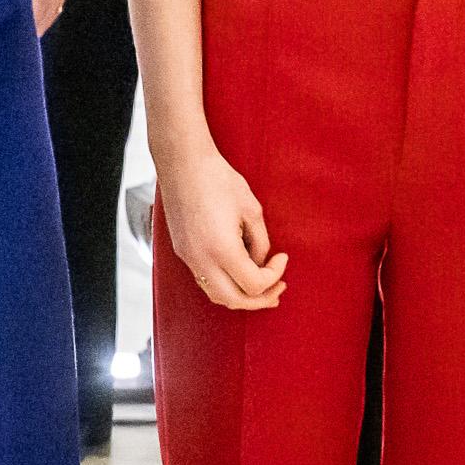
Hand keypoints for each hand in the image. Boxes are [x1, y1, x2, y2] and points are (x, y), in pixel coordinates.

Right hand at [154, 135, 286, 309]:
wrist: (183, 164)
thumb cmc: (218, 180)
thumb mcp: (251, 210)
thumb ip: (260, 242)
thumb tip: (260, 262)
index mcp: (221, 250)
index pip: (254, 284)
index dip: (275, 276)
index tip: (282, 257)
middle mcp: (201, 260)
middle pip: (234, 300)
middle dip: (260, 299)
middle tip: (278, 288)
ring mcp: (188, 257)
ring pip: (216, 295)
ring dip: (241, 295)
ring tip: (261, 287)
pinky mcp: (182, 251)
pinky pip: (205, 280)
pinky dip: (225, 284)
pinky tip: (238, 271)